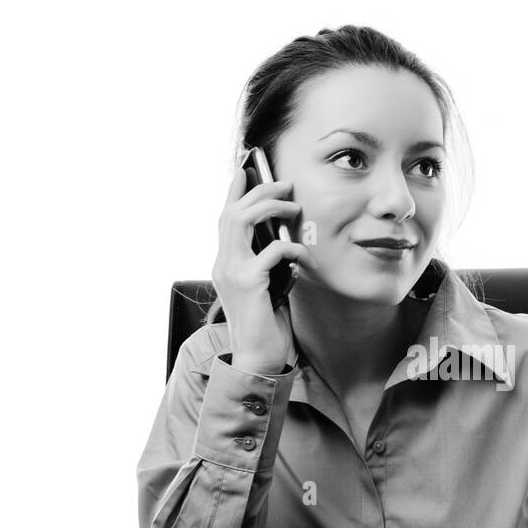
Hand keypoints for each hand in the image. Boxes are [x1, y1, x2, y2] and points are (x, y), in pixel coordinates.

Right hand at [213, 165, 319, 373]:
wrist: (257, 358)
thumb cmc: (266, 324)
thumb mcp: (265, 286)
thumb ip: (266, 262)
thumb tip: (283, 239)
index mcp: (225, 263)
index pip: (224, 217)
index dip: (234, 190)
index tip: (246, 169)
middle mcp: (223, 263)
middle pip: (232, 211)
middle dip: (259, 190)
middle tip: (285, 184)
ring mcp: (232, 272)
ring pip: (241, 220)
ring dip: (270, 207)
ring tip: (293, 207)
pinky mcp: (249, 283)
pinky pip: (271, 250)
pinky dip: (290, 247)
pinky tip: (304, 257)